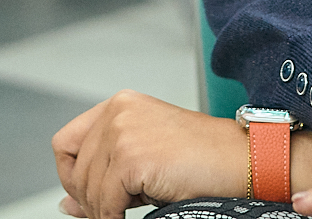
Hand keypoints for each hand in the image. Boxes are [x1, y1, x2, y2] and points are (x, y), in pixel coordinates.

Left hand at [53, 90, 311, 218]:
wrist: (247, 161)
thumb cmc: (207, 160)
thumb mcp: (146, 162)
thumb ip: (103, 175)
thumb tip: (67, 205)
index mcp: (121, 105)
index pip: (65, 144)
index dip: (72, 177)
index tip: (91, 197)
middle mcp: (118, 111)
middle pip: (71, 169)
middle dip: (89, 199)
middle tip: (118, 210)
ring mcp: (123, 131)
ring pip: (86, 190)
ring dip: (104, 211)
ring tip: (136, 209)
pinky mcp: (132, 157)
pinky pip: (104, 203)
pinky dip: (115, 217)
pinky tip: (139, 214)